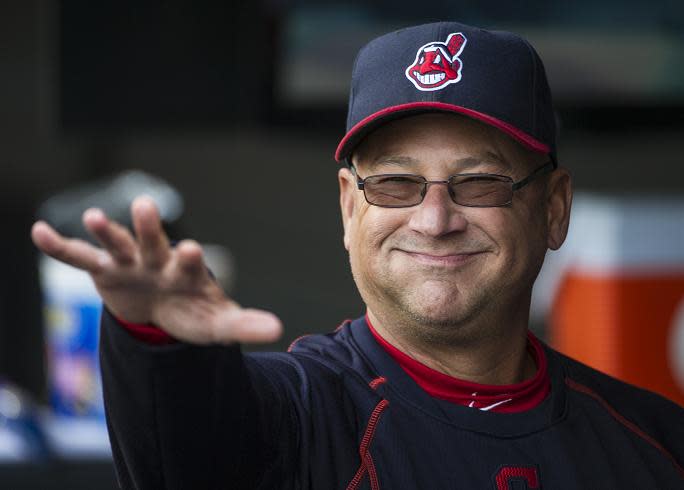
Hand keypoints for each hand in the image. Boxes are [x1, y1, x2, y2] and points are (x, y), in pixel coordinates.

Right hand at [31, 196, 281, 344]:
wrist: (162, 307)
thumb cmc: (192, 311)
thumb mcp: (216, 324)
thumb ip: (243, 325)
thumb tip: (278, 330)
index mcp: (186, 272)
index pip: (189, 264)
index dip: (190, 259)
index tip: (193, 250)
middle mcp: (157, 260)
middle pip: (153, 242)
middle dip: (150, 228)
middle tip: (146, 207)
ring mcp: (129, 262)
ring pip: (116, 243)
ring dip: (105, 231)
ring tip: (94, 217)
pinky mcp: (104, 270)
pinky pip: (80, 257)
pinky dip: (61, 247)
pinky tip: (39, 232)